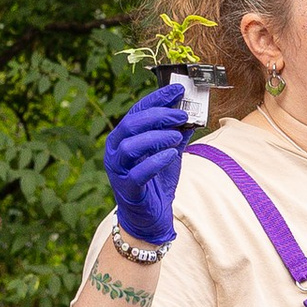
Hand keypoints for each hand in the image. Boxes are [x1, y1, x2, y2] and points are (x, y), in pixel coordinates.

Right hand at [101, 85, 190, 248]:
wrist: (149, 217)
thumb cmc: (156, 181)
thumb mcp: (169, 152)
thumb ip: (176, 133)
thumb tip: (191, 114)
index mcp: (123, 136)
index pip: (137, 110)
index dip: (157, 98)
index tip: (177, 89)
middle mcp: (115, 150)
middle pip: (132, 124)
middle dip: (158, 116)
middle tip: (181, 114)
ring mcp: (118, 170)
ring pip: (130, 146)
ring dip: (157, 137)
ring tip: (177, 136)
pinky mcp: (127, 189)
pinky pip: (138, 172)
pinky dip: (156, 161)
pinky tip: (172, 155)